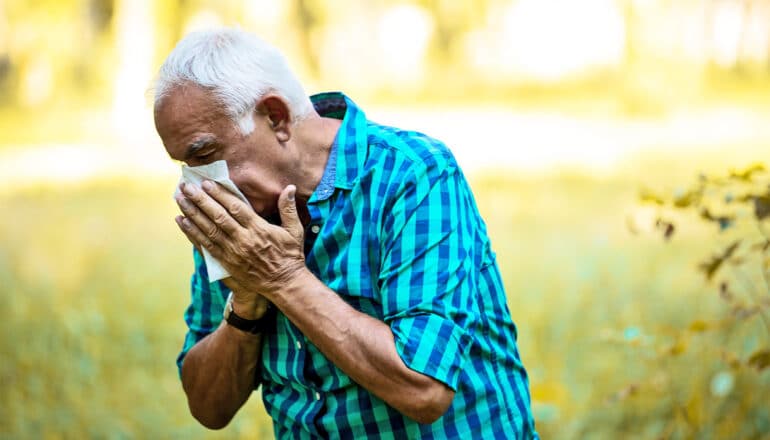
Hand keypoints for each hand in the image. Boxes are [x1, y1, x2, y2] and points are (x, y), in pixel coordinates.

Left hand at [174, 180, 305, 301]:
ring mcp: (233, 252)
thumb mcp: (294, 231)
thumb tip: (290, 188)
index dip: (220, 195)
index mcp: (259, 229)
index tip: (207, 183)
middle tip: (186, 187)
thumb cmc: (290, 255)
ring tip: (179, 199)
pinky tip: (182, 222)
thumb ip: (289, 208)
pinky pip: (206, 246)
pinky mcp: (227, 262)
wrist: (284, 284)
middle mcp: (243, 240)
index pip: (235, 208)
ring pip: (208, 230)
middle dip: (200, 200)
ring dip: (192, 214)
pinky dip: (192, 233)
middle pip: (218, 217)